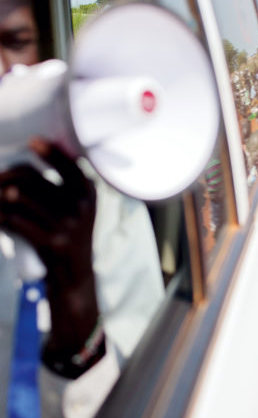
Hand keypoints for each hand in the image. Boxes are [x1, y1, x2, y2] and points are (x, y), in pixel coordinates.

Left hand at [0, 138, 97, 352]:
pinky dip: (0, 218)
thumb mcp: (78, 209)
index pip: (68, 164)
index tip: (33, 141)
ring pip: (19, 199)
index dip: (50, 152)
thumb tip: (31, 160)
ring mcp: (67, 224)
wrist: (74, 276)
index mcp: (89, 193)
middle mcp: (81, 205)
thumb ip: (64, 185)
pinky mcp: (52, 241)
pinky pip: (14, 221)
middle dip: (5, 178)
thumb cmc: (69, 236)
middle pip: (32, 179)